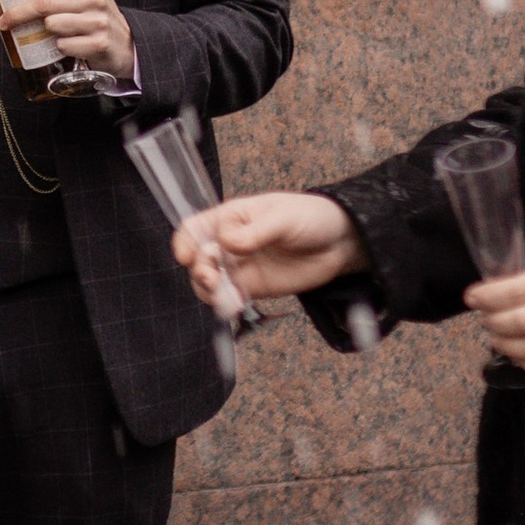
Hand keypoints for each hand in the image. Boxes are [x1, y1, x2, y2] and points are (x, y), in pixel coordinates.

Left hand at [4, 0, 132, 81]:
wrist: (128, 46)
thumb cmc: (98, 20)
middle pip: (44, 4)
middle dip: (18, 13)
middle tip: (4, 21)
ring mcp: (97, 21)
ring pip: (51, 25)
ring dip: (47, 33)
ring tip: (59, 34)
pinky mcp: (97, 43)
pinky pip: (62, 45)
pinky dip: (61, 48)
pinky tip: (73, 46)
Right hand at [170, 190, 367, 308]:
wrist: (340, 244)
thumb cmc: (311, 218)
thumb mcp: (283, 218)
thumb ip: (255, 231)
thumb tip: (228, 243)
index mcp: (230, 218)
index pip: (195, 228)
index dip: (185, 241)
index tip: (187, 256)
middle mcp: (228, 243)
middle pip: (197, 258)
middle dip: (199, 269)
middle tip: (212, 278)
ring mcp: (239, 267)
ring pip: (207, 282)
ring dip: (207, 290)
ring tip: (224, 295)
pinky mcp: (252, 288)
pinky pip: (228, 299)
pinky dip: (225, 305)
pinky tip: (234, 306)